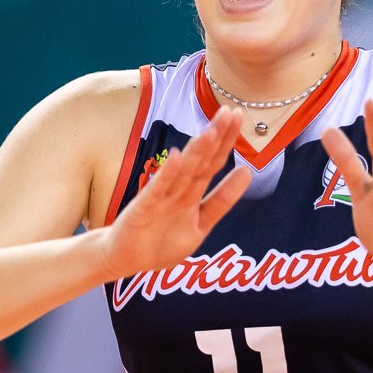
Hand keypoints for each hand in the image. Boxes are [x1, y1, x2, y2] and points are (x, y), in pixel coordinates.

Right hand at [97, 107, 250, 279]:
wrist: (125, 260)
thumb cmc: (161, 242)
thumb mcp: (200, 225)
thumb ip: (222, 201)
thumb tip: (247, 172)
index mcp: (192, 193)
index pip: (213, 163)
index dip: (226, 141)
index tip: (238, 117)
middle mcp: (178, 191)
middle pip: (200, 161)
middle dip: (215, 137)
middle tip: (229, 112)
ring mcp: (160, 198)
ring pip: (182, 172)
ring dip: (196, 152)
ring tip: (210, 132)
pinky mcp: (143, 209)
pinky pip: (157, 190)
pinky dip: (167, 174)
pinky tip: (176, 157)